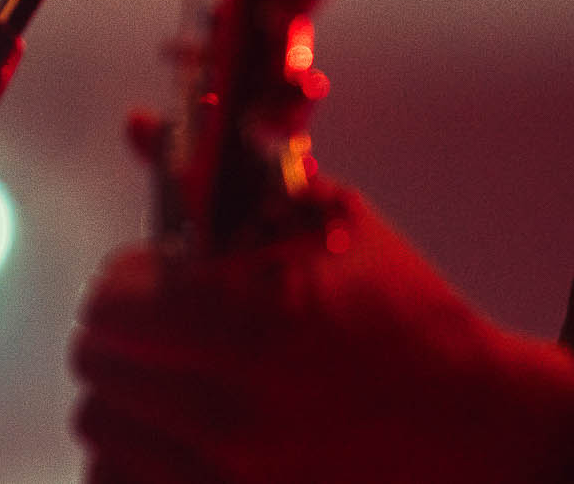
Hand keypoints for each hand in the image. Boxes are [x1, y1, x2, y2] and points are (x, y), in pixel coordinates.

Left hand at [70, 187, 573, 483]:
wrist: (478, 424)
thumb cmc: (407, 313)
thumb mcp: (328, 220)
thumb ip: (225, 177)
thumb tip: (137, 125)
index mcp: (252, 321)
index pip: (110, 302)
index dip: (132, 280)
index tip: (163, 279)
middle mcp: (231, 408)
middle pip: (95, 366)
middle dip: (124, 334)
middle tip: (167, 327)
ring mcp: (229, 474)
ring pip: (99, 431)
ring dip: (126, 398)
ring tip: (178, 382)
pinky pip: (120, 483)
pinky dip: (137, 457)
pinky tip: (182, 434)